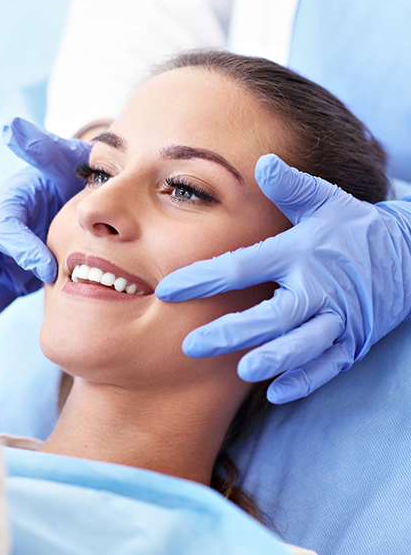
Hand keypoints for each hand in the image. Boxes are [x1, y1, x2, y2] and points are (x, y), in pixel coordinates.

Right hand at [0, 118, 90, 316]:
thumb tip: (14, 129)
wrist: (77, 200)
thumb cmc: (68, 178)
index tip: (47, 267)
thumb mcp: (60, 162)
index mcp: (10, 204)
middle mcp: (0, 231)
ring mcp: (4, 256)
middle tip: (5, 308)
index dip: (23, 247)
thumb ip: (43, 148)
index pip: (7, 227)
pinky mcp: (11, 276)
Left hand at [156, 154, 410, 403]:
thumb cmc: (352, 226)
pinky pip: (329, 365)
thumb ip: (291, 187)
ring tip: (243, 370)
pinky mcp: (353, 341)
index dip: (204, 279)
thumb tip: (263, 162)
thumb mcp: (324, 201)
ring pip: (304, 344)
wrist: (408, 254)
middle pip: (274, 314)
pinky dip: (305, 379)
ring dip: (275, 359)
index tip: (167, 291)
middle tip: (191, 346)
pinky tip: (276, 392)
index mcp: (299, 252)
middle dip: (233, 331)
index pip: (244, 266)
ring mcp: (339, 318)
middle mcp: (319, 287)